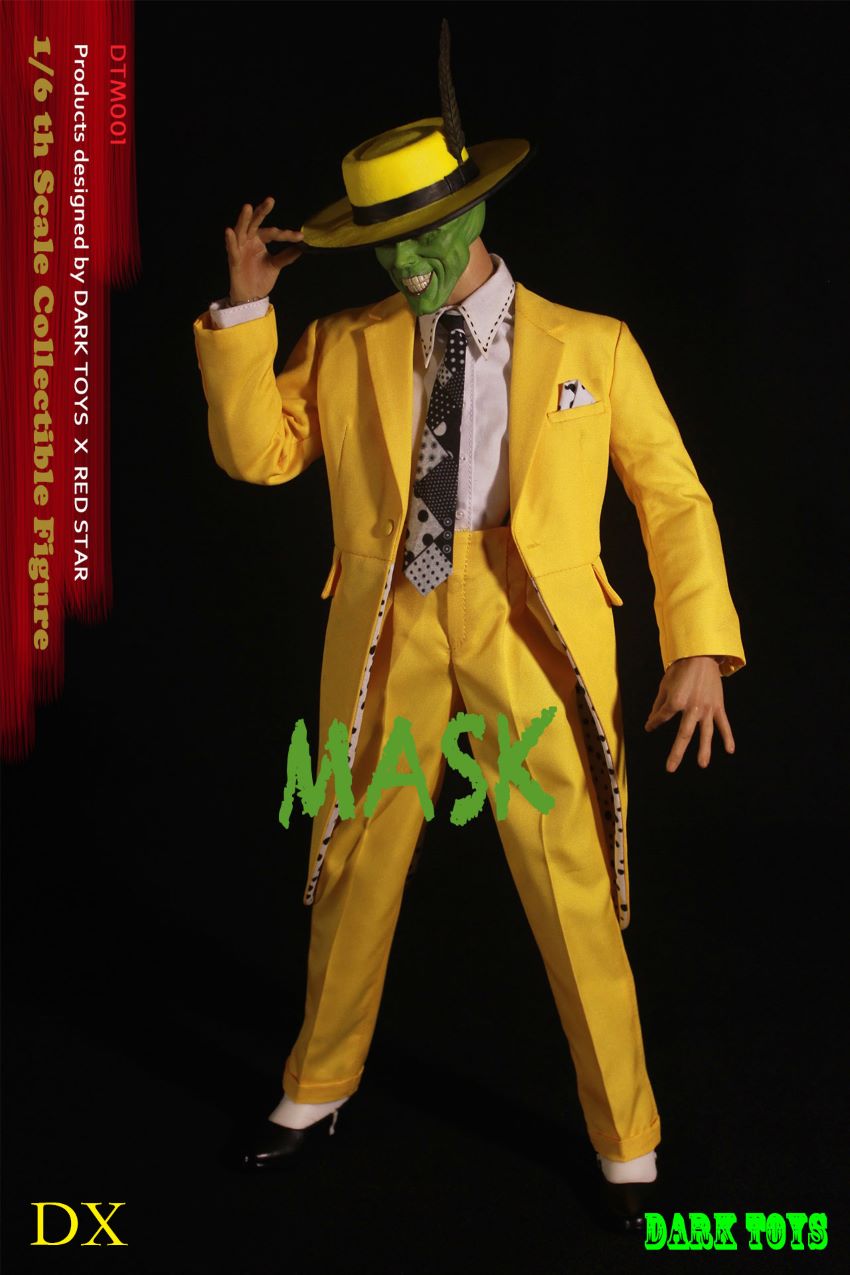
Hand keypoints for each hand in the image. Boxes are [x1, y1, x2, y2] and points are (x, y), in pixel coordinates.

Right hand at [224, 197, 303, 304]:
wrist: (251, 297)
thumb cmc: (261, 279)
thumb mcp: (276, 265)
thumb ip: (286, 256)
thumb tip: (302, 247)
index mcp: (259, 240)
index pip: (273, 232)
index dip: (286, 234)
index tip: (300, 237)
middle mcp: (249, 240)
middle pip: (255, 223)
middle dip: (262, 211)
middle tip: (270, 200)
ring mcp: (240, 248)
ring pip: (241, 231)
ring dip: (244, 219)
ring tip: (247, 207)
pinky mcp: (233, 260)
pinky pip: (231, 248)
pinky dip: (230, 240)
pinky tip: (230, 231)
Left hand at [644, 656, 734, 771]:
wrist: (700, 655)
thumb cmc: (680, 670)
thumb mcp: (664, 685)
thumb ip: (659, 705)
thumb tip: (652, 721)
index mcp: (676, 701)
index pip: (662, 718)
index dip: (654, 723)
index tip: (650, 726)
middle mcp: (692, 707)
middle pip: (683, 734)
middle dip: (676, 753)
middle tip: (670, 768)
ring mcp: (707, 708)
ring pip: (706, 733)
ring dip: (704, 750)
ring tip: (702, 765)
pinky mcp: (718, 706)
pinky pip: (723, 724)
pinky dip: (728, 737)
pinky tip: (730, 750)